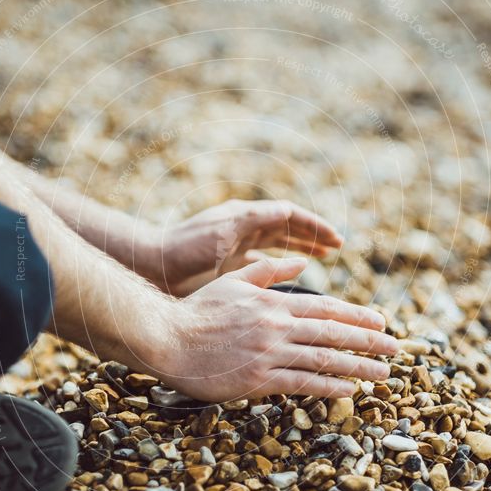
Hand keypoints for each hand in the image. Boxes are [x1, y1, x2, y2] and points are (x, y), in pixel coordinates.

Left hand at [141, 199, 343, 294]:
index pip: (288, 215)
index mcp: (243, 217)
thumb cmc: (185, 247)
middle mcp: (243, 229)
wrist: (153, 266)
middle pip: (286, 228)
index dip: (313, 226)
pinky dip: (281, 268)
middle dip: (312, 235)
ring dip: (301, 249)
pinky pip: (262, 264)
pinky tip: (294, 278)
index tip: (336, 238)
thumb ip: (255, 221)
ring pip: (277, 245)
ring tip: (325, 257)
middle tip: (338, 246)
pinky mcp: (228, 267)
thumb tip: (289, 213)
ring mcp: (236, 248)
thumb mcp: (224, 230)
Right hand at [148, 257, 397, 401]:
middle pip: (333, 334)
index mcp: (273, 301)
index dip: (357, 317)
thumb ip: (268, 271)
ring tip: (383, 375)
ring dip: (359, 368)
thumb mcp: (233, 282)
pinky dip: (328, 387)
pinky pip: (302, 383)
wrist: (167, 338)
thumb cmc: (197, 311)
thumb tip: (300, 262)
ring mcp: (269, 352)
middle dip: (369, 342)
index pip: (326, 308)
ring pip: (324, 359)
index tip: (381, 323)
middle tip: (395, 349)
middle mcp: (277, 325)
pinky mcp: (258, 378)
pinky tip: (348, 392)